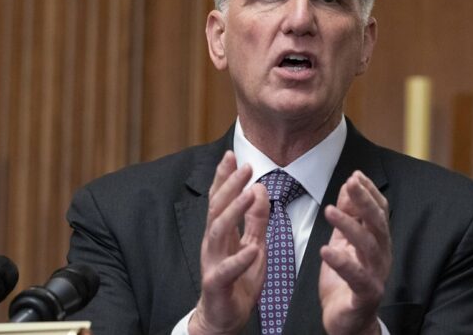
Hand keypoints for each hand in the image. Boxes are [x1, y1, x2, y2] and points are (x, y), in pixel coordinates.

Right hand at [189, 151, 269, 334]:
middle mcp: (213, 243)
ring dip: (234, 211)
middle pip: (217, 208)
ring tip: (250, 194)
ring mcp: (212, 263)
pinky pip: (227, 270)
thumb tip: (259, 189)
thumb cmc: (238, 280)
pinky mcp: (217, 285)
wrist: (223, 318)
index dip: (225, 177)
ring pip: (218, 232)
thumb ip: (256, 219)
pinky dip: (240, 259)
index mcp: (221, 233)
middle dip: (230, 185)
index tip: (232, 154)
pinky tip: (253, 250)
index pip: (220, 199)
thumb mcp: (254, 244)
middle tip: (245, 166)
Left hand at [319, 171, 390, 334]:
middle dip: (364, 201)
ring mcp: (376, 275)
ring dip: (349, 226)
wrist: (347, 320)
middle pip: (377, 223)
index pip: (379, 211)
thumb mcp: (344, 242)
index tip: (356, 175)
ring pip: (368, 246)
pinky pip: (357, 277)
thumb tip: (349, 186)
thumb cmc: (345, 280)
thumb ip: (349, 216)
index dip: (369, 192)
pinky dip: (342, 262)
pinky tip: (326, 250)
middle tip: (350, 183)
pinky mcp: (366, 295)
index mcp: (377, 241)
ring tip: (330, 210)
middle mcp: (381, 255)